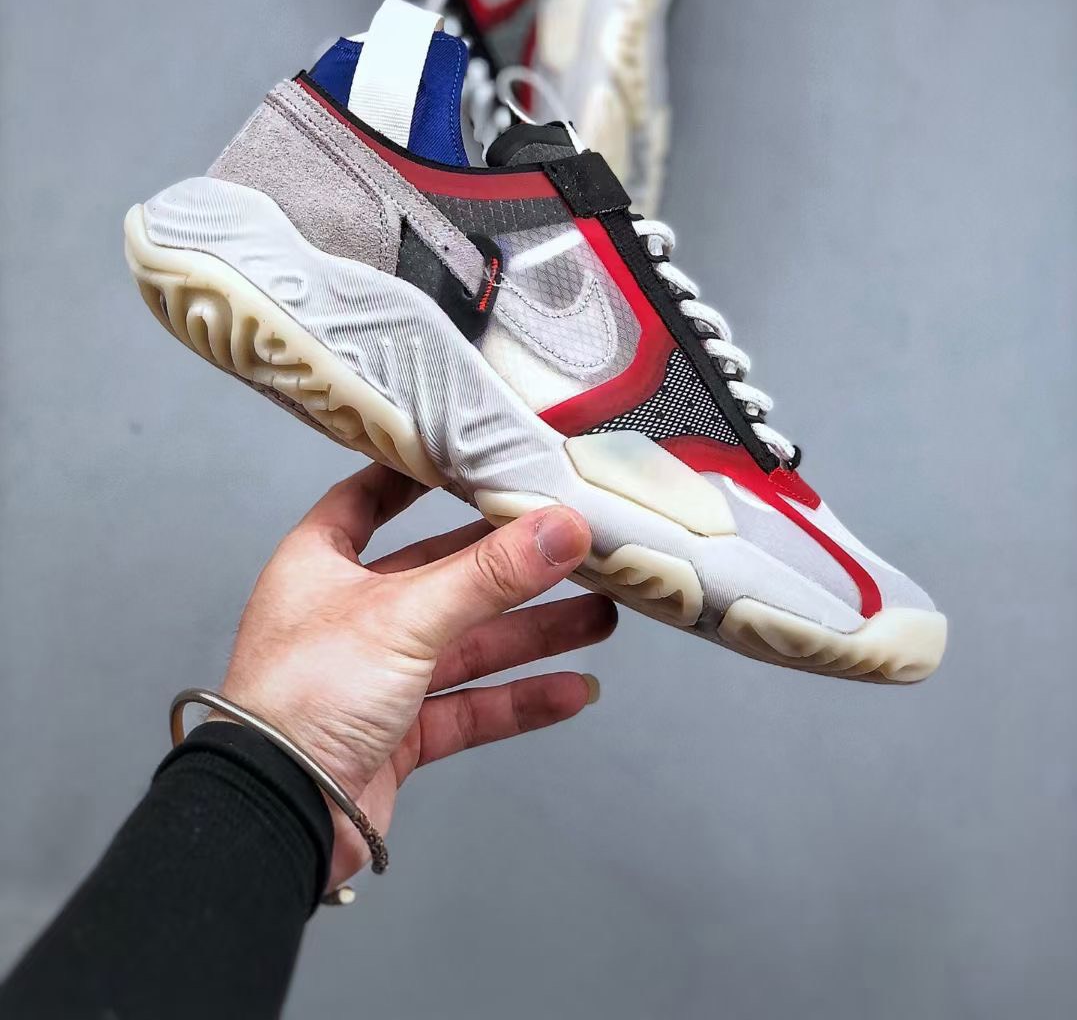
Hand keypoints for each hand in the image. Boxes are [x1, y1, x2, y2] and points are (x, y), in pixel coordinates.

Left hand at [219, 465, 615, 889]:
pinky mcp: (398, 735)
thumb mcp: (405, 616)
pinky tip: (572, 691)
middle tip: (572, 549)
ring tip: (600, 618)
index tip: (475, 458)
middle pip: (441, 576)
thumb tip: (562, 528)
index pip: (370, 498)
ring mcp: (374, 677)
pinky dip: (519, 700)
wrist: (276, 818)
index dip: (420, 476)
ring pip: (466, 645)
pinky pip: (470, 706)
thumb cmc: (305, 697)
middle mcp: (346, 615)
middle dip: (510, 568)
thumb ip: (489, 574)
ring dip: (530, 634)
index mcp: (320, 564)